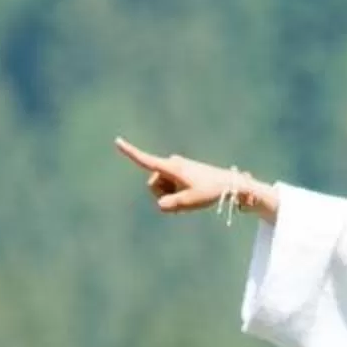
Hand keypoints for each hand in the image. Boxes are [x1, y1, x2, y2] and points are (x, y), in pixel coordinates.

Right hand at [113, 138, 271, 219]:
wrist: (229, 185)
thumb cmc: (210, 192)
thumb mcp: (188, 202)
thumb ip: (170, 205)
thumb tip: (160, 204)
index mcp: (171, 167)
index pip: (146, 161)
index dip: (130, 152)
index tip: (117, 141)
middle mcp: (171, 164)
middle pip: (153, 184)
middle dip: (162, 195)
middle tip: (183, 199)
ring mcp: (176, 168)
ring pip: (161, 187)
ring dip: (170, 196)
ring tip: (189, 197)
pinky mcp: (181, 173)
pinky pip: (169, 187)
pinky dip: (176, 194)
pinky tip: (190, 196)